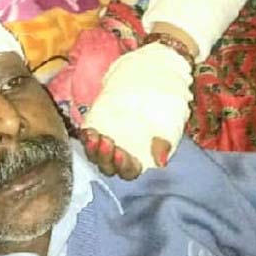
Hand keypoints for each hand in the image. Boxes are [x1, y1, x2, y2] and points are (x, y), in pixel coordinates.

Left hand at [80, 42, 193, 176]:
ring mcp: (106, 142)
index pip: (130, 171)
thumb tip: (160, 162)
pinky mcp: (97, 128)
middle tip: (107, 143)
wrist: (151, 84)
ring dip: (92, 148)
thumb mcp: (169, 123)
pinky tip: (88, 130)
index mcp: (139, 158)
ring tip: (94, 136)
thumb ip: (164, 142)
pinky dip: (86, 136)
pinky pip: (88, 137)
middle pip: (108, 166)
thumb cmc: (163, 108)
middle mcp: (120, 154)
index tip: (123, 155)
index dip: (125, 166)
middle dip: (105, 157)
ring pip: (95, 154)